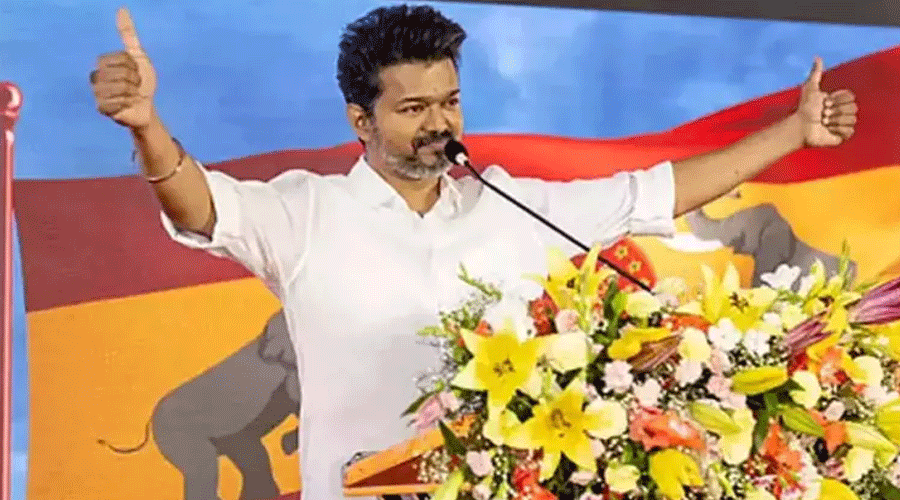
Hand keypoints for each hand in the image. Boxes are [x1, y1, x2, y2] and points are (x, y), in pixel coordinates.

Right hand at [90, 7, 156, 128]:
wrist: (146, 107)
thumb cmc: (143, 83)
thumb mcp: (139, 57)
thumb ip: (129, 35)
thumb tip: (122, 9)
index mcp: (103, 63)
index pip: (119, 59)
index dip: (132, 66)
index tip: (136, 72)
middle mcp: (96, 77)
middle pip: (119, 73)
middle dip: (134, 80)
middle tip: (135, 86)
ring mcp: (97, 93)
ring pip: (118, 88)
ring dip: (132, 93)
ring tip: (132, 96)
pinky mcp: (102, 108)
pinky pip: (115, 103)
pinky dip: (127, 104)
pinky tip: (127, 106)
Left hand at [796, 56, 856, 146]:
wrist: (800, 127)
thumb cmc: (804, 109)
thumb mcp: (810, 88)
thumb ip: (815, 73)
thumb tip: (817, 57)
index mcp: (838, 100)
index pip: (850, 96)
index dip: (838, 100)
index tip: (824, 102)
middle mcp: (842, 111)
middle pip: (853, 108)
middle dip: (836, 111)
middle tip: (822, 114)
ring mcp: (843, 123)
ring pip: (852, 119)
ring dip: (835, 121)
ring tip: (824, 123)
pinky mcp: (843, 135)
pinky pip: (849, 131)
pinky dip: (838, 130)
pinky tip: (828, 130)